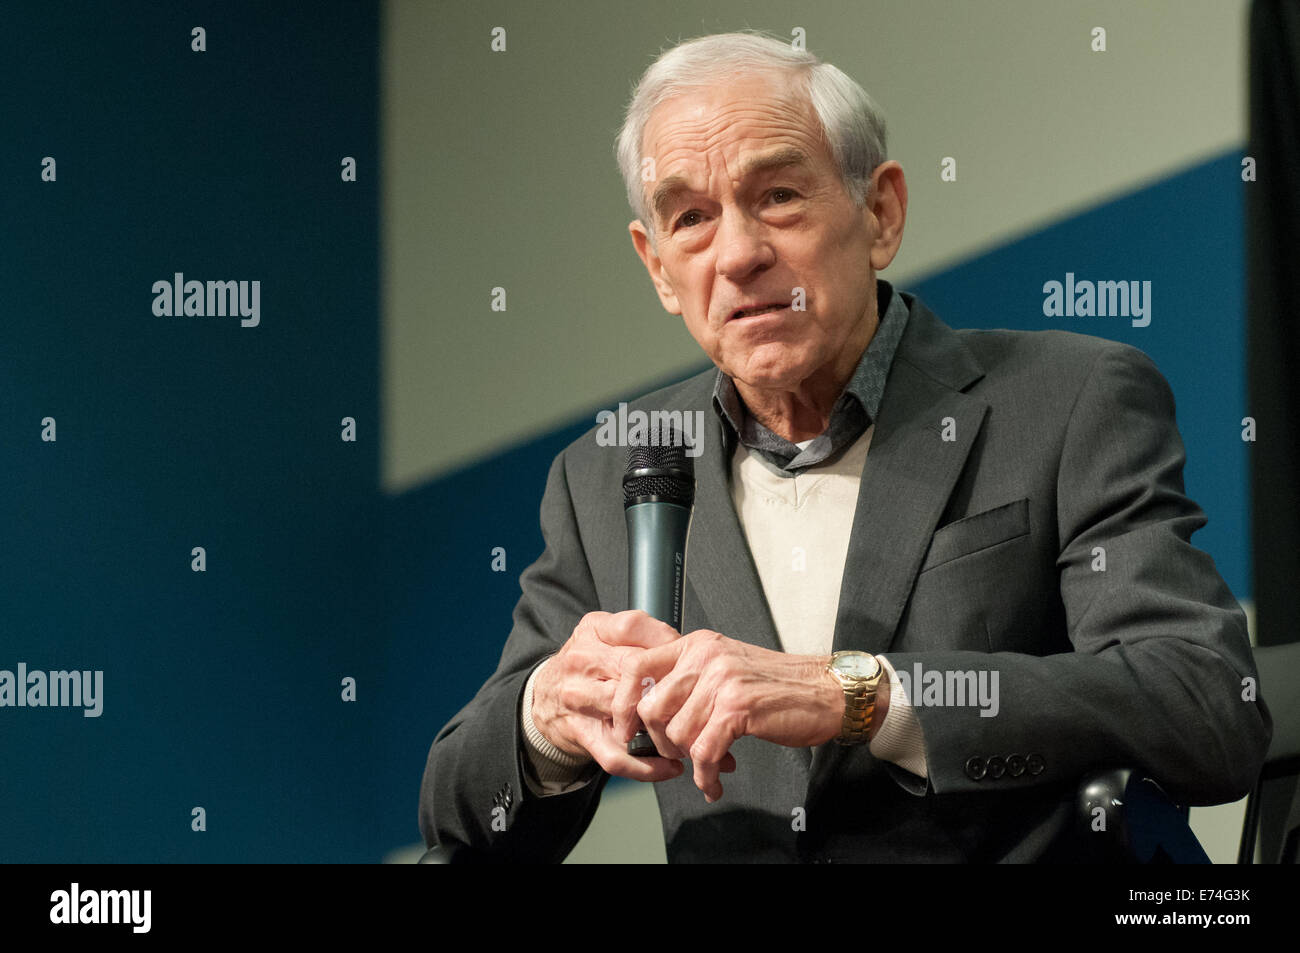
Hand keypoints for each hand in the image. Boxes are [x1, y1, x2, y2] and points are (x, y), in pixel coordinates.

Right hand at [531, 610, 684, 782]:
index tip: (687, 658)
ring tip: (692, 737)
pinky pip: (616, 754)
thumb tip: (690, 650)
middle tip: (699, 702)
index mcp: (593, 631)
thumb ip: (642, 637)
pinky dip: (646, 766)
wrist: (543, 697)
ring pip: (628, 712)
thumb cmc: (587, 666)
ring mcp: (579, 699)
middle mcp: (582, 661)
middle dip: (671, 688)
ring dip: (665, 729)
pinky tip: (669, 767)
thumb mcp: (606, 635)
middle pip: (635, 670)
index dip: (666, 643)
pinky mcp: (581, 733)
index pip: (633, 627)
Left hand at [611, 630, 844, 801]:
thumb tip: (649, 711)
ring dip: (688, 761)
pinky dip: (706, 774)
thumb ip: (690, 680)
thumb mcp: (726, 667)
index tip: (624, 728)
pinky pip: (703, 752)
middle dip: (659, 741)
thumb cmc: (779, 686)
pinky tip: (715, 780)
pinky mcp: (738, 708)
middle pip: (650, 706)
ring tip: (706, 767)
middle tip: (677, 754)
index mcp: (697, 644)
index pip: (636, 666)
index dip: (622, 703)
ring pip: (676, 733)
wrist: (828, 691)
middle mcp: (705, 656)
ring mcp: (721, 680)